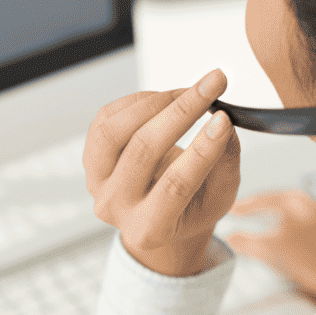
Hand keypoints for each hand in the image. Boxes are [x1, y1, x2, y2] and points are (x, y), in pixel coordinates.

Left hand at [84, 69, 240, 276]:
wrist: (156, 214)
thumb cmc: (189, 207)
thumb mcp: (219, 197)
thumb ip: (225, 164)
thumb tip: (223, 123)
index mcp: (149, 229)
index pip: (174, 186)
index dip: (200, 150)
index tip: (223, 119)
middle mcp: (115, 206)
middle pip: (142, 152)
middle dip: (182, 112)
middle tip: (213, 85)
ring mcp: (97, 181)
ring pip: (115, 131)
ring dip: (155, 102)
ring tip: (188, 92)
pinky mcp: (90, 155)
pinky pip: (107, 117)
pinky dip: (140, 101)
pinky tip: (165, 100)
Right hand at [225, 189, 315, 304]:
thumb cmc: (308, 261)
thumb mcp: (269, 249)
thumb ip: (245, 242)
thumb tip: (230, 238)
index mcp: (299, 203)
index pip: (266, 198)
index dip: (245, 205)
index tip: (232, 210)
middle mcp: (313, 207)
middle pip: (281, 199)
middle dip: (261, 204)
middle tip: (246, 210)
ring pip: (292, 210)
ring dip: (274, 213)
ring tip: (261, 219)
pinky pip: (301, 223)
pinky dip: (286, 224)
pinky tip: (281, 235)